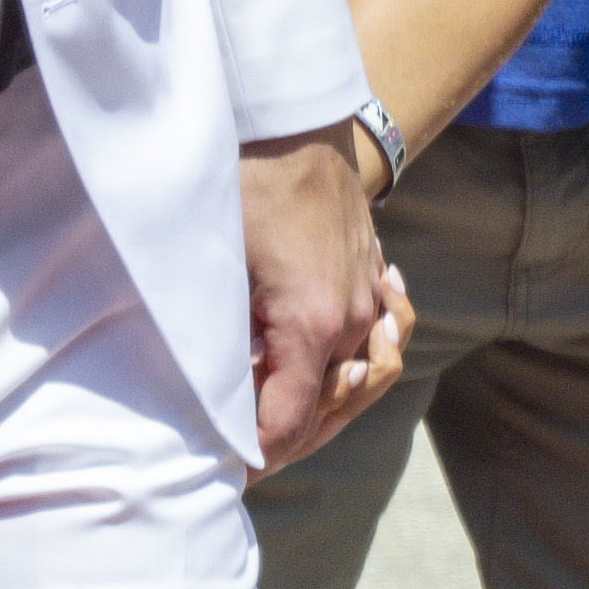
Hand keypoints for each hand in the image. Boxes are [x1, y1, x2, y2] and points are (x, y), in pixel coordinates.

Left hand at [243, 122, 398, 467]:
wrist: (287, 111)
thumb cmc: (240, 182)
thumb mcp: (214, 271)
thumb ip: (216, 346)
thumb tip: (210, 403)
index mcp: (312, 325)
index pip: (288, 425)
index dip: (255, 459)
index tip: (227, 477)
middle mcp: (353, 318)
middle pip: (329, 410)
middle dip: (288, 441)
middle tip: (245, 461)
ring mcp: (371, 292)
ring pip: (359, 375)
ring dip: (325, 403)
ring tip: (286, 421)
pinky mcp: (371, 267)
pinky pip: (379, 332)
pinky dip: (358, 356)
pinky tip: (335, 359)